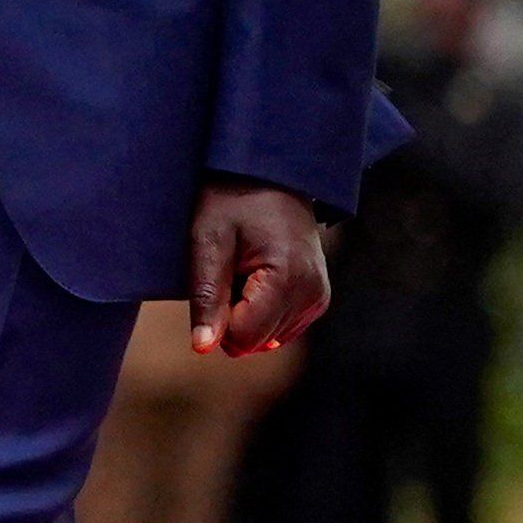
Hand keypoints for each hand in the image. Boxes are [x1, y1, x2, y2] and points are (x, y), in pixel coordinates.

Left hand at [187, 178, 328, 355]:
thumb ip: (207, 297)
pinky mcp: (317, 299)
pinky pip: (278, 328)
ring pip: (266, 339)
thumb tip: (203, 348)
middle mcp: (313, 294)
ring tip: (244, 268)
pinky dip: (260, 310)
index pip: (243, 338)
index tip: (216, 277)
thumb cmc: (233, 201)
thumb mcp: (208, 241)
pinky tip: (256, 275)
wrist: (271, 174)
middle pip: (255, 342)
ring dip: (245, 312)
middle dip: (231, 315)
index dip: (217, 318)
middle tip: (230, 268)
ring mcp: (319, 298)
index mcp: (288, 280)